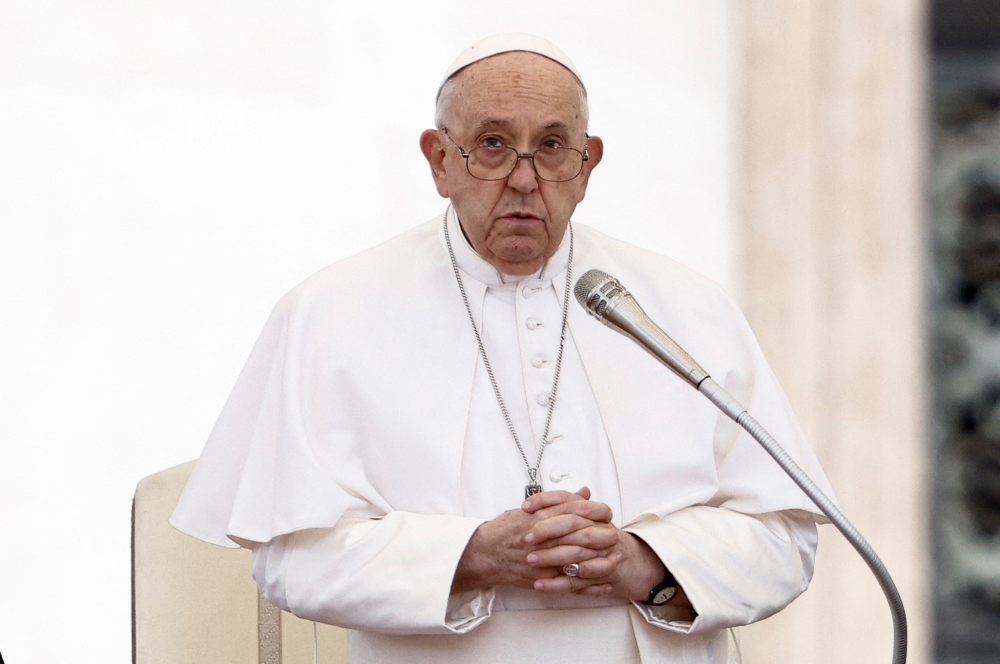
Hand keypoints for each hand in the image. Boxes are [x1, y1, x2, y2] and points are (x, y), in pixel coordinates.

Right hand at [451, 487, 611, 592]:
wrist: (486, 553)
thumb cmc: (507, 529)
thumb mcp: (533, 509)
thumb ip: (561, 501)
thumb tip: (585, 492)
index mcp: (543, 515)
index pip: (577, 509)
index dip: (596, 511)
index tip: (607, 513)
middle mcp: (545, 535)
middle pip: (583, 534)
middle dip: (603, 535)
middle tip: (616, 535)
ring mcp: (545, 558)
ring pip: (580, 559)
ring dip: (602, 560)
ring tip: (617, 559)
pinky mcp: (544, 577)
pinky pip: (572, 583)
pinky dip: (590, 585)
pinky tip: (604, 583)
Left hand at [522, 493, 691, 606]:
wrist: (636, 563)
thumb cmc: (605, 540)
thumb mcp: (589, 520)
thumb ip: (569, 507)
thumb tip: (543, 496)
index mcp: (596, 513)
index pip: (570, 499)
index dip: (547, 501)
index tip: (526, 507)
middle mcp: (602, 529)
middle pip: (574, 524)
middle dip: (548, 530)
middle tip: (527, 537)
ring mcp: (605, 552)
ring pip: (577, 554)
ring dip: (552, 558)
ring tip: (530, 560)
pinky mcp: (604, 575)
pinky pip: (579, 581)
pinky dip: (558, 584)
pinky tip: (540, 584)